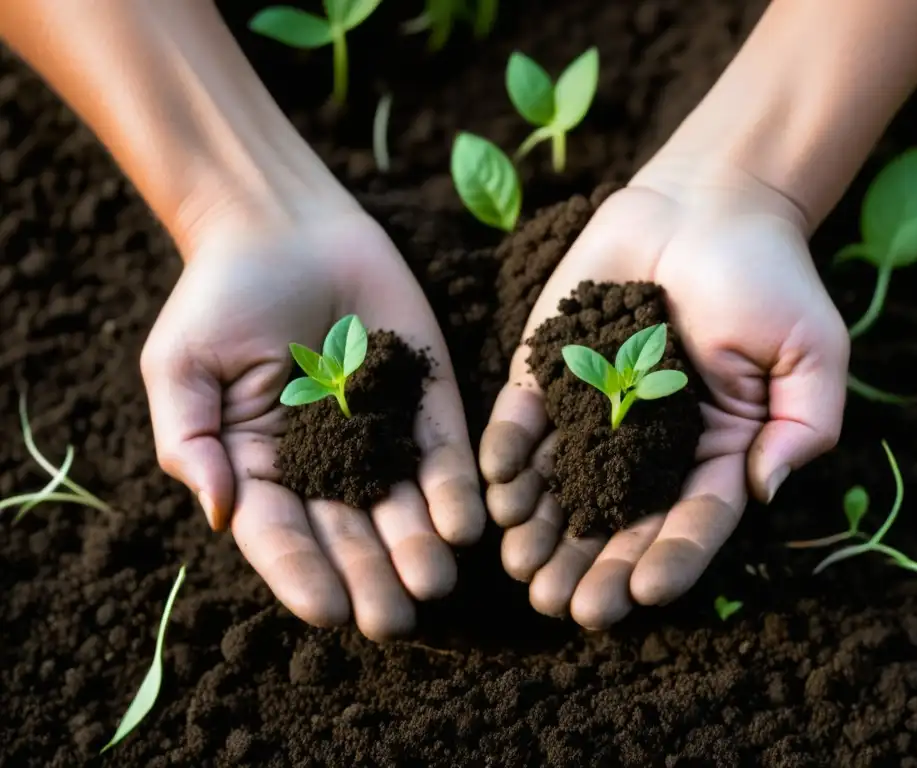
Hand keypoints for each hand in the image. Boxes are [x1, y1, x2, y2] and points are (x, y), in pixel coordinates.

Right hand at [141, 211, 484, 639]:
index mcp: (261, 469)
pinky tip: (466, 524)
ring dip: (420, 546)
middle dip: (372, 578)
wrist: (286, 226)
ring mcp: (380, 437)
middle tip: (395, 619)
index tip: (328, 611)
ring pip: (403, 507)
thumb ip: (190, 440)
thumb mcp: (182, 366)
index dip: (302, 575)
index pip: (282, 536)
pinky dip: (456, 491)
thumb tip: (219, 513)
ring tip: (435, 580)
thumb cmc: (220, 296)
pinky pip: (445, 455)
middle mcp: (325, 467)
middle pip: (350, 535)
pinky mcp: (427, 403)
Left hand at [479, 164, 848, 628]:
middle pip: (618, 518)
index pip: (691, 519)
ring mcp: (594, 409)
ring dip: (541, 528)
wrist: (707, 202)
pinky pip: (525, 419)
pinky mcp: (550, 370)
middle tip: (561, 605)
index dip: (669, 559)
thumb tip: (768, 491)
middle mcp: (647, 444)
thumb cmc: (770, 275)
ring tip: (520, 566)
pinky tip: (497, 487)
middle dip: (591, 565)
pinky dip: (510, 453)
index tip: (643, 593)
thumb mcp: (812, 351)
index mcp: (713, 451)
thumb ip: (803, 426)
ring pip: (563, 483)